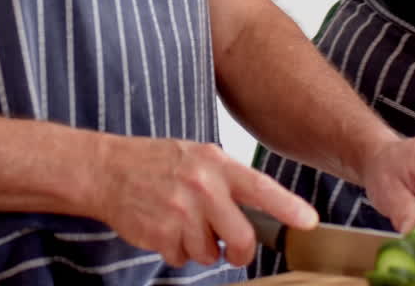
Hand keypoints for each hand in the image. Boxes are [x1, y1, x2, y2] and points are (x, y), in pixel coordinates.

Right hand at [88, 136, 317, 268]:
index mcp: (214, 163)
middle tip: (232, 249)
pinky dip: (176, 250)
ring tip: (181, 222)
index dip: (287, 206)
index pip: (260, 187)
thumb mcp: (196, 156)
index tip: (308, 222)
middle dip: (240, 251)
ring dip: (199, 247)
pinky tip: (163, 227)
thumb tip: (261, 207)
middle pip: (242, 238)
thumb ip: (226, 179)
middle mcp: (201, 187)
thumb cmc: (155, 163)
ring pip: (210, 253)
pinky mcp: (162, 234)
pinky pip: (183, 258)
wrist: (106, 169)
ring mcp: (181, 212)